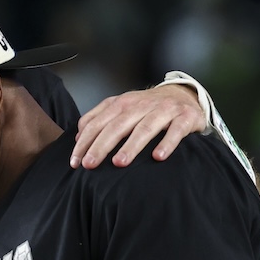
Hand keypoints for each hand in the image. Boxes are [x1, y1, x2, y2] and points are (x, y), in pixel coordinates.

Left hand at [71, 84, 204, 168]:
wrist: (184, 95)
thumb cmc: (148, 107)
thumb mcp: (122, 108)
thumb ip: (100, 119)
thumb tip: (78, 137)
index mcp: (122, 103)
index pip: (98, 122)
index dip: (85, 141)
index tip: (75, 161)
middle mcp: (141, 105)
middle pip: (117, 125)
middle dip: (101, 145)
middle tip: (90, 164)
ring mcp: (164, 110)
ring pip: (145, 127)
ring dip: (131, 146)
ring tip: (119, 163)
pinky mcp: (185, 117)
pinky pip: (175, 131)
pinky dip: (167, 143)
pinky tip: (158, 157)